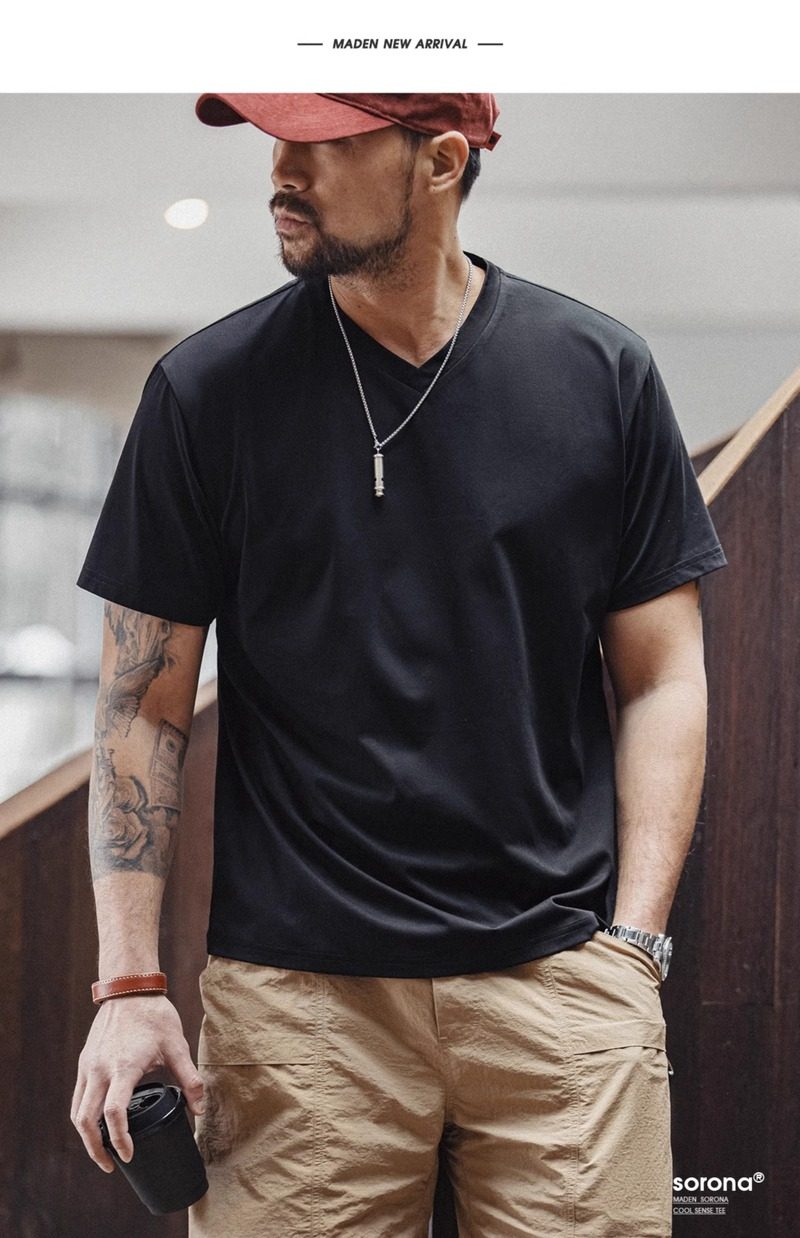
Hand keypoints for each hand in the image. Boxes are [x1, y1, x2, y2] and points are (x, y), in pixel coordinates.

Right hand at [71, 995, 204, 1171]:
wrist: (130, 989)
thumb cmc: (155, 1016)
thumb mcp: (177, 1046)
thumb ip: (189, 1079)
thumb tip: (200, 1109)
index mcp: (123, 1068)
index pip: (114, 1114)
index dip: (120, 1140)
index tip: (129, 1155)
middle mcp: (100, 1070)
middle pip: (85, 1121)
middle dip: (95, 1148)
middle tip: (111, 1165)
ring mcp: (88, 1066)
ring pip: (77, 1111)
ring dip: (86, 1135)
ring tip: (103, 1150)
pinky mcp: (85, 1062)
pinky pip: (78, 1097)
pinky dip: (84, 1116)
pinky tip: (97, 1123)